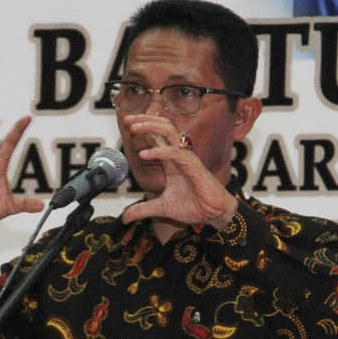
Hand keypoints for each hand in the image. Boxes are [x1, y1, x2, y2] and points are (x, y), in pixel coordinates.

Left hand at [118, 115, 237, 231]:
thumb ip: (142, 210)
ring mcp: (187, 159)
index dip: (143, 127)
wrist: (213, 215)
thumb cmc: (194, 206)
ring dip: (151, 127)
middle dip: (145, 120)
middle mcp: (178, 155)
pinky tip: (144, 154)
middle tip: (128, 120)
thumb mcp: (161, 208)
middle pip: (163, 127)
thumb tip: (124, 218)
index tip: (127, 124)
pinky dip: (159, 151)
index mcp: (171, 161)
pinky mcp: (194, 166)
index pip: (157, 137)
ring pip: (170, 132)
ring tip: (134, 128)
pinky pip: (176, 153)